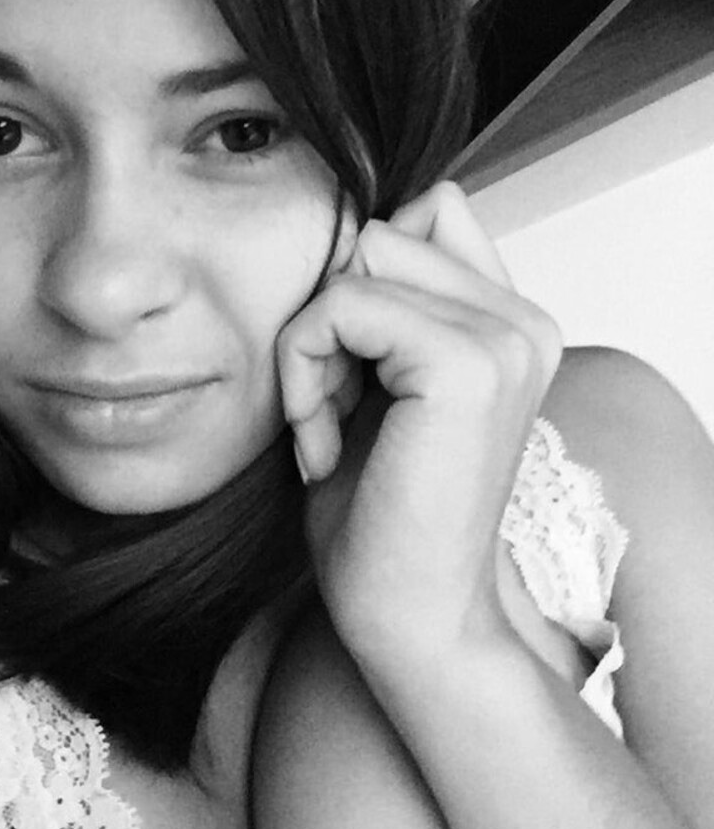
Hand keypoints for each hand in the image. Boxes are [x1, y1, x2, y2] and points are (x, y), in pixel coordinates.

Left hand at [277, 182, 561, 667]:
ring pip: (357, 265)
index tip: (353, 380)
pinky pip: (339, 305)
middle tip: (335, 412)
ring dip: (312, 349)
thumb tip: (359, 236)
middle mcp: (524, 322)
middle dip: (330, 319)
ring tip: (331, 429)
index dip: (360, 286)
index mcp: (511, 323)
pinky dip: (304, 371)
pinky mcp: (468, 364)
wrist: (408, 617)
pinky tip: (322, 444)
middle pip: (382, 233)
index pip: (426, 212)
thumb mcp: (377, 385)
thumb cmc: (380, 516)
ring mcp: (506, 339)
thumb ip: (385, 305)